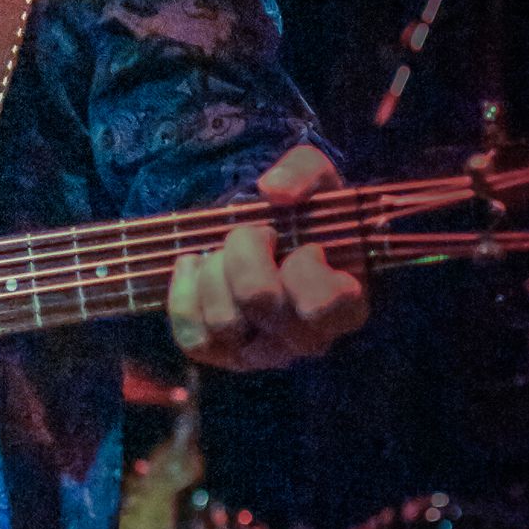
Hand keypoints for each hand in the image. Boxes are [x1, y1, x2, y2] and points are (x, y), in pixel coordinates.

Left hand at [168, 145, 366, 370]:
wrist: (265, 237)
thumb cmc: (299, 217)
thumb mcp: (314, 180)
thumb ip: (304, 172)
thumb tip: (275, 191)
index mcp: (344, 306)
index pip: (323, 304)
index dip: (304, 266)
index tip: (302, 244)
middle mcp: (306, 341)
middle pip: (260, 301)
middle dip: (244, 252)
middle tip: (250, 235)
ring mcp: (262, 355)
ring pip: (223, 322)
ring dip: (213, 272)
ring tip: (220, 253)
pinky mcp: (221, 356)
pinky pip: (192, 338)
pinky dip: (183, 294)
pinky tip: (191, 264)